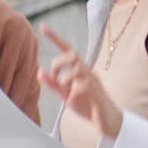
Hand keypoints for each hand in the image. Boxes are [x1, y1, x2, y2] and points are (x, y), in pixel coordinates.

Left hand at [38, 24, 122, 138]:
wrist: (108, 121)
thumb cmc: (87, 105)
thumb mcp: (66, 95)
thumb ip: (53, 85)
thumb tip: (39, 71)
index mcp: (80, 70)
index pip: (67, 49)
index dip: (55, 38)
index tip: (42, 26)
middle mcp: (88, 72)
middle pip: (72, 54)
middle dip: (58, 63)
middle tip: (55, 76)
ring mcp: (94, 81)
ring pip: (77, 69)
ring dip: (64, 79)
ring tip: (65, 92)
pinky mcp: (97, 93)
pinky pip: (82, 87)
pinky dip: (72, 94)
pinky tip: (73, 102)